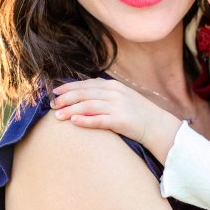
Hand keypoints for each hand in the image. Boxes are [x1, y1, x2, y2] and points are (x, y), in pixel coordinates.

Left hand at [51, 78, 181, 161]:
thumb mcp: (122, 97)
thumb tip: (84, 96)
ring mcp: (118, 106)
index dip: (69, 87)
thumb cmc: (137, 113)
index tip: (55, 91)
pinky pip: (99, 120)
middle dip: (65, 98)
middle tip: (52, 104)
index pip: (86, 84)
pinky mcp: (120, 121)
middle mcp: (114, 93)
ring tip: (57, 116)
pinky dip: (85, 120)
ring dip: (70, 110)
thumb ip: (105, 94)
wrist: (157, 125)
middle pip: (84, 93)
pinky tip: (73, 122)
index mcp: (113, 86)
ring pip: (88, 106)